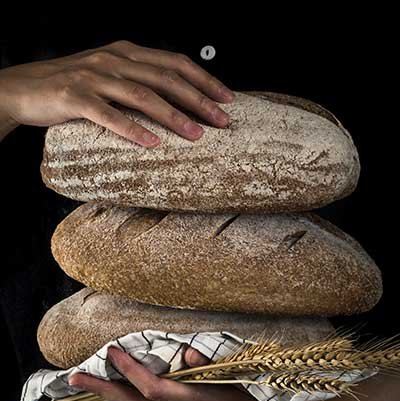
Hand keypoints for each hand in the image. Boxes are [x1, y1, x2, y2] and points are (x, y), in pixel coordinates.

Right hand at [0, 40, 234, 144]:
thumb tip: (173, 101)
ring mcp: (94, 77)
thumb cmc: (72, 86)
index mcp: (126, 52)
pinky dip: (132, 129)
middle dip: (198, 100)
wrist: (24, 87)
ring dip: (173, 116)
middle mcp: (113, 60)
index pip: (174, 63)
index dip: (204, 80)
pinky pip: (108, 115)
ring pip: (142, 95)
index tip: (227, 99)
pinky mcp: (75, 97)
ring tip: (196, 136)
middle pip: (165, 78)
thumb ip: (137, 80)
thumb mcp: (109, 74)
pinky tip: (152, 144)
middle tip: (221, 121)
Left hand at [68, 345, 239, 400]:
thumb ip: (206, 362)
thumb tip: (184, 351)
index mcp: (193, 398)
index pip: (152, 386)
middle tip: (75, 378)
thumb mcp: (230, 372)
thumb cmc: (245, 392)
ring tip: (87, 390)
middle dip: (101, 391)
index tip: (112, 350)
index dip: (129, 370)